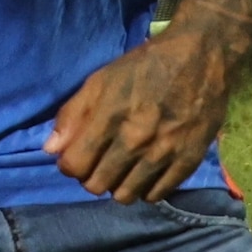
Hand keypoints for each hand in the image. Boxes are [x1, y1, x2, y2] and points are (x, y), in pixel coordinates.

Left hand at [50, 23, 233, 202]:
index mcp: (109, 116)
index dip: (69, 165)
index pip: (75, 165)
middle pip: (98, 185)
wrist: (200, 55)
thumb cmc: (145, 66)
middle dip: (92, 177)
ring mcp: (164, 152)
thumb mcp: (101, 79)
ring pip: (127, 195)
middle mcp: (136, 139)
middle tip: (100, 163)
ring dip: (118, 186)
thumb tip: (51, 149)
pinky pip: (158, 194)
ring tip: (122, 171)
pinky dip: (146, 189)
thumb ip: (73, 114)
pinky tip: (145, 173)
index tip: (76, 157)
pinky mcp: (189, 159)